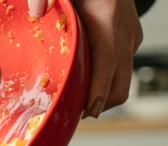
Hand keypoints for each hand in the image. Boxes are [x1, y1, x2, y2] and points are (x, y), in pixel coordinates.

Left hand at [29, 0, 143, 118]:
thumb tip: (36, 10)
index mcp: (108, 17)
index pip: (109, 58)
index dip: (100, 87)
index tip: (90, 110)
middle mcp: (125, 31)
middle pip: (120, 82)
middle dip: (99, 104)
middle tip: (70, 114)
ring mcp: (131, 38)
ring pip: (121, 80)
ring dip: (100, 95)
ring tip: (73, 102)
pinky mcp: (129, 42)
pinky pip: (119, 71)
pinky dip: (103, 82)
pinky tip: (81, 81)